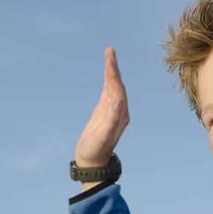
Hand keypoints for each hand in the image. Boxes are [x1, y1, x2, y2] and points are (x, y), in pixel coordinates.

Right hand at [74, 47, 129, 188]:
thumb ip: (110, 120)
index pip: (118, 89)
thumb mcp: (102, 137)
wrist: (92, 162)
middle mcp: (119, 111)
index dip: (113, 73)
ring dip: (111, 71)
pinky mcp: (105, 113)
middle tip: (109, 50)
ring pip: (113, 87)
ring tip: (109, 55)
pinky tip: (107, 73)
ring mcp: (112, 112)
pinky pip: (108, 93)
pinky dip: (108, 81)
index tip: (109, 58)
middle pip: (117, 85)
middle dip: (113, 67)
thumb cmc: (95, 151)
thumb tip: (116, 102)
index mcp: (120, 115)